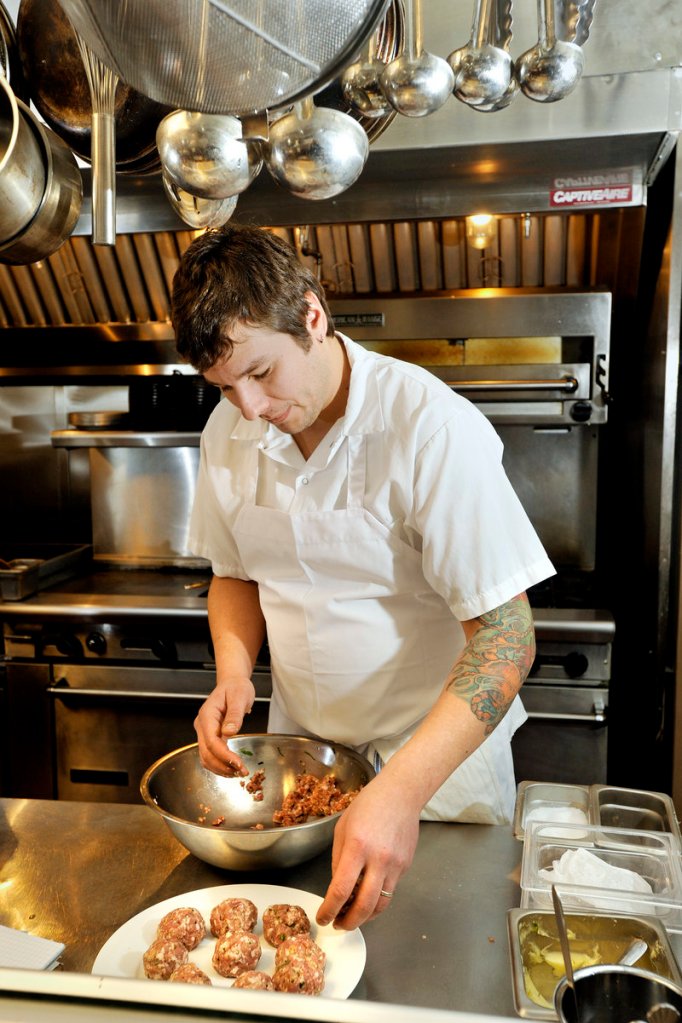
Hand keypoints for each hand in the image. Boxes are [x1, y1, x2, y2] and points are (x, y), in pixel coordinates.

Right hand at [194, 677, 255, 775]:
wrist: (232, 683)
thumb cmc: (236, 687)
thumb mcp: (240, 696)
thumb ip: (235, 714)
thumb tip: (229, 732)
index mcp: (207, 715)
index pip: (211, 741)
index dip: (224, 755)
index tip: (238, 764)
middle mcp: (202, 725)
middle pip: (206, 753)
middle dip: (223, 766)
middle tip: (242, 772)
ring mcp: (203, 732)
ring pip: (205, 757)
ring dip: (220, 768)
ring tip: (238, 772)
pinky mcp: (209, 736)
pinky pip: (210, 754)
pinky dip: (219, 764)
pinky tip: (231, 768)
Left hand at [315, 778, 419, 930]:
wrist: (401, 794)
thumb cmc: (368, 806)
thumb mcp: (343, 828)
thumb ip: (339, 860)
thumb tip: (337, 888)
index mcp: (357, 847)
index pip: (341, 889)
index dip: (329, 909)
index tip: (322, 917)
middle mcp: (378, 859)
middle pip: (364, 905)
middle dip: (348, 923)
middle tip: (338, 925)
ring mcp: (395, 865)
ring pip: (381, 904)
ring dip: (365, 917)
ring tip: (352, 918)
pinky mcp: (405, 867)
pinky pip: (390, 891)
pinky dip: (377, 900)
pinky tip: (367, 897)